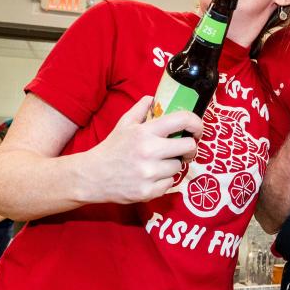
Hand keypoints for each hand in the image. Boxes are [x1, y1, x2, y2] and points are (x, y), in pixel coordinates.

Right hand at [86, 95, 202, 203]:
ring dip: (173, 165)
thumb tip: (154, 98)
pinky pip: (170, 183)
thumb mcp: (123, 124)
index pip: (182, 120)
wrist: (92, 177)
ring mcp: (149, 173)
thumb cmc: (111, 149)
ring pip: (179, 166)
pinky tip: (151, 177)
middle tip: (182, 149)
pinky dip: (164, 181)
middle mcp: (149, 151)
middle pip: (189, 147)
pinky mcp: (148, 192)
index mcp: (145, 132)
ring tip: (158, 163)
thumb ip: (141, 109)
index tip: (198, 129)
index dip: (196, 123)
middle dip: (189, 147)